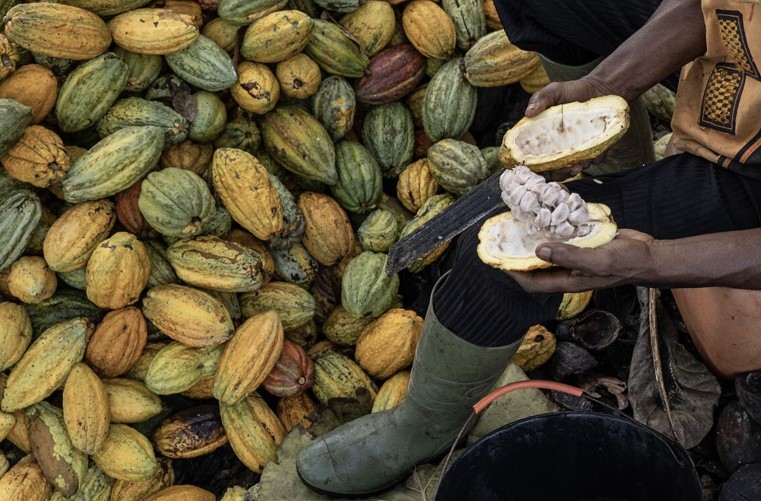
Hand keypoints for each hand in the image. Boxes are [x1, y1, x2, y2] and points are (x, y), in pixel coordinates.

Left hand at [506, 229, 655, 292]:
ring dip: (535, 238)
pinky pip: (563, 236)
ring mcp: (575, 256)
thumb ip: (569, 256)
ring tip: (519, 222)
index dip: (513, 274)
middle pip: (536, 265)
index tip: (497, 261)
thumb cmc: (626, 263)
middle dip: (519, 254)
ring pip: (548, 249)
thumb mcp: (597, 260)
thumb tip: (539, 250)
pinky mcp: (583, 243)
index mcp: (568, 280)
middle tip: (504, 237)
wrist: (649, 254)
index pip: (532, 282)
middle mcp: (568, 269)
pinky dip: (554, 226)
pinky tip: (546, 212)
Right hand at [526, 77, 616, 178]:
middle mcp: (559, 146)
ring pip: (573, 167)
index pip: (535, 156)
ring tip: (579, 164)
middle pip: (553, 168)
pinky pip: (593, 159)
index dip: (535, 165)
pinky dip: (593, 159)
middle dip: (558, 173)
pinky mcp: (594, 148)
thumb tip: (528, 113)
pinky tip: (594, 154)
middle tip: (565, 169)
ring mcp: (576, 148)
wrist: (602, 89)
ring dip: (576, 168)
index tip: (540, 167)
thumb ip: (541, 99)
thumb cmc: (574, 90)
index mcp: (545, 136)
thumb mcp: (554, 91)